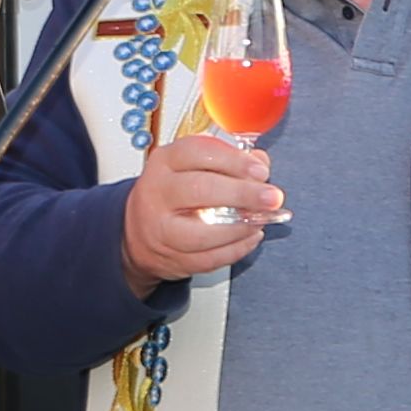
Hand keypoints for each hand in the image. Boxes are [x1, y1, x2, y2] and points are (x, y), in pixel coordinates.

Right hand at [118, 126, 280, 290]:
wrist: (139, 233)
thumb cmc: (171, 194)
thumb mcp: (191, 166)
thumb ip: (227, 159)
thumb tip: (260, 162)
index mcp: (165, 163)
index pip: (198, 152)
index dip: (234, 160)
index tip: (260, 170)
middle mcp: (159, 193)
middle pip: (201, 189)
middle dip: (243, 193)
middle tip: (271, 197)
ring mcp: (163, 229)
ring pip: (204, 231)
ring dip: (241, 227)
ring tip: (261, 219)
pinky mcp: (174, 258)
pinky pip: (211, 258)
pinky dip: (237, 249)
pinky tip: (251, 236)